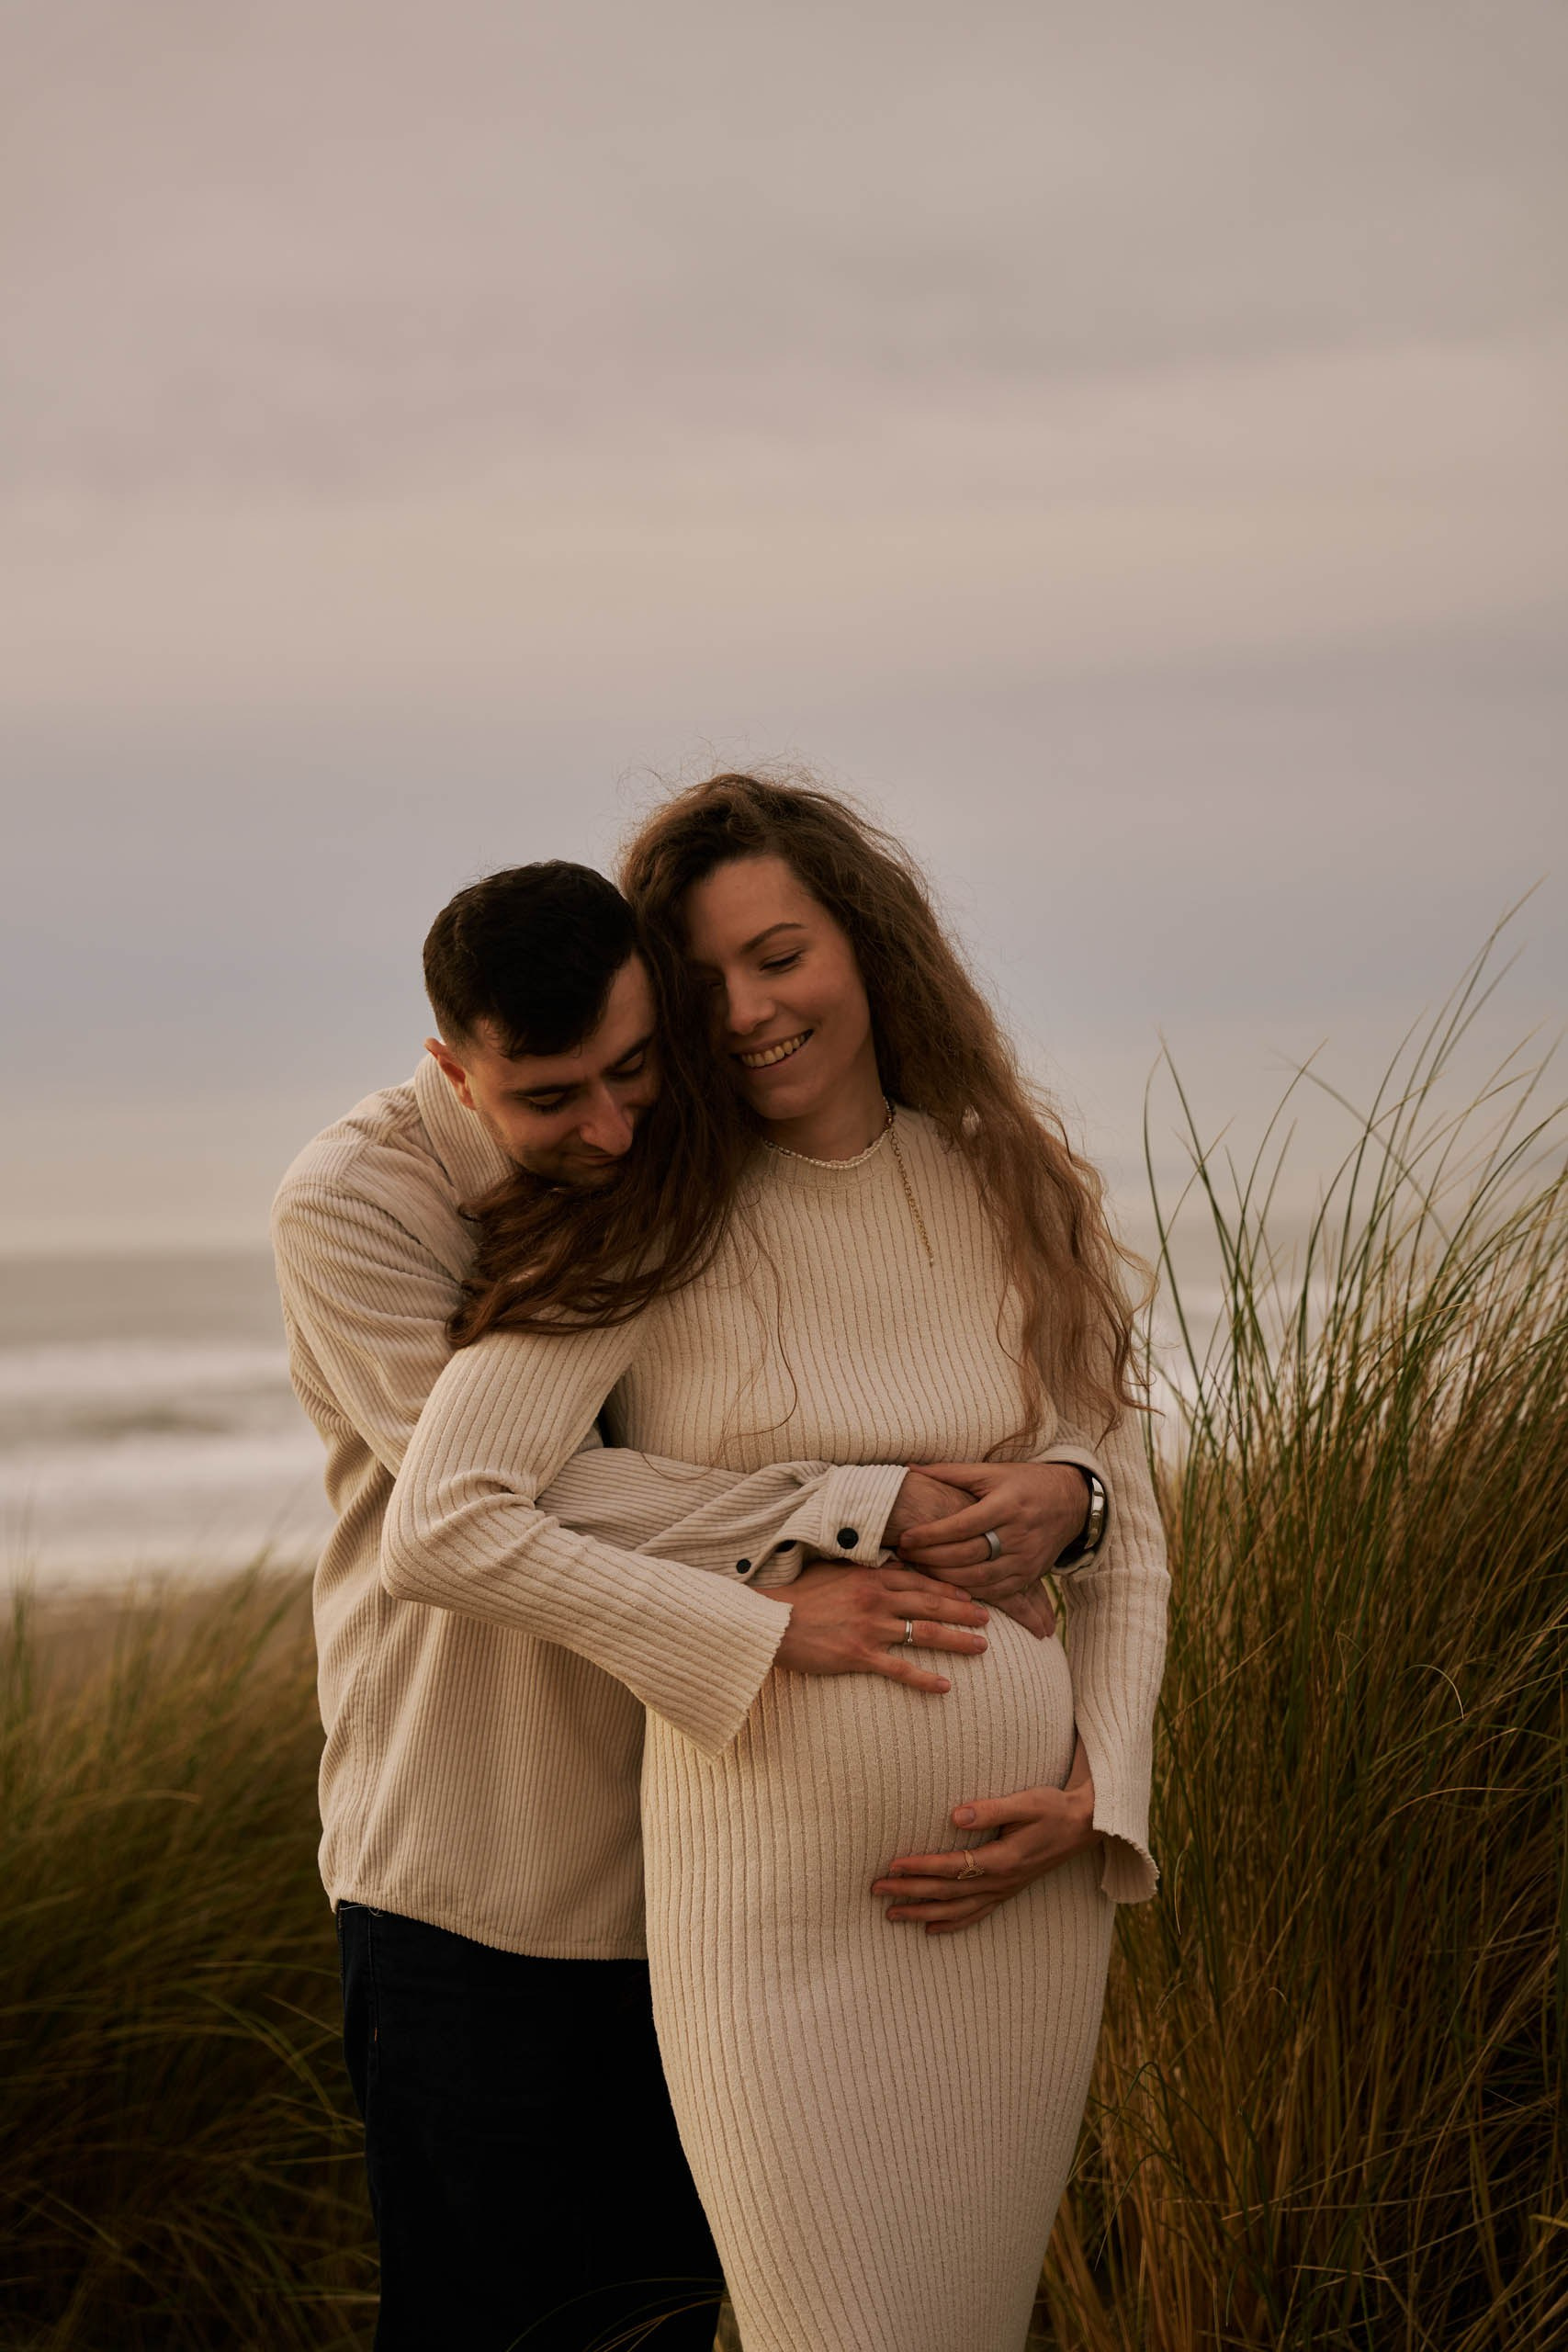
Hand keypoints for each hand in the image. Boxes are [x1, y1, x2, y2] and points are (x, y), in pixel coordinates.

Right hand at [768, 1563, 988, 1694]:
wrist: (771, 1620)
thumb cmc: (799, 1596)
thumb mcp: (835, 1572)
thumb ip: (866, 1571)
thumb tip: (893, 1565)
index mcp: (871, 1577)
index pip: (920, 1580)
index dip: (948, 1589)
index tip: (970, 1595)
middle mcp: (876, 1600)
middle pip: (930, 1605)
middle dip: (963, 1612)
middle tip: (989, 1619)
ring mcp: (869, 1628)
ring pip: (924, 1634)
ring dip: (957, 1641)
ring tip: (982, 1648)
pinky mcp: (858, 1655)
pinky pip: (900, 1669)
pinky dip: (924, 1679)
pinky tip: (945, 1686)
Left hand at [870, 1738, 1100, 1932]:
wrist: (1083, 1825)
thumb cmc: (1053, 1807)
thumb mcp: (1026, 1802)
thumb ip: (991, 1808)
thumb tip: (955, 1816)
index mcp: (1002, 1859)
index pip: (952, 1867)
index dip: (921, 1866)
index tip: (893, 1865)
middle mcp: (1001, 1881)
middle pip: (947, 1892)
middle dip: (910, 1892)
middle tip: (876, 1890)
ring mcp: (1004, 1890)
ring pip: (956, 1910)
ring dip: (922, 1913)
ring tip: (892, 1915)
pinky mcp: (1007, 1891)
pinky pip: (976, 1915)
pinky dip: (952, 1924)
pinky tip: (931, 1929)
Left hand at [888, 1465, 1057, 1638]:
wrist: (1071, 1502)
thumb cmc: (1025, 1482)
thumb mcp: (992, 1471)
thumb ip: (951, 1472)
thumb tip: (910, 1467)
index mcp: (1007, 1504)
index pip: (962, 1525)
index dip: (931, 1534)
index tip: (905, 1537)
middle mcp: (1019, 1533)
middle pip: (967, 1554)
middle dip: (931, 1557)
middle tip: (904, 1554)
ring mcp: (1026, 1558)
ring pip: (979, 1577)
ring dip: (944, 1577)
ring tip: (919, 1569)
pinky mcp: (1031, 1575)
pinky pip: (995, 1591)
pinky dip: (968, 1590)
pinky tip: (947, 1584)